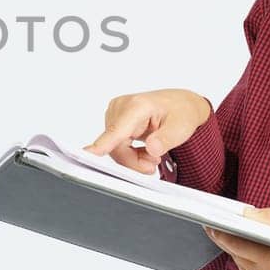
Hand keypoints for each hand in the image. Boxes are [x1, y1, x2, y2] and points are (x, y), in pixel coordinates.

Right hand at [83, 88, 212, 174]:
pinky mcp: (114, 121)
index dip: (103, 144)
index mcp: (137, 106)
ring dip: (133, 158)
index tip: (87, 153)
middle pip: (115, 146)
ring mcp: (115, 113)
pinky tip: (144, 150)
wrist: (181, 105)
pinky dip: (130, 154)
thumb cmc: (181, 112)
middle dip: (134, 161)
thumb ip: (166, 139)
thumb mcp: (182, 127)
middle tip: (153, 164)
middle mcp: (122, 107)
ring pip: (114, 149)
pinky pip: (115, 146)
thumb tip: (152, 148)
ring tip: (153, 155)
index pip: (117, 130)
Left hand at [205, 207, 269, 269]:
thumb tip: (246, 214)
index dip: (219, 232)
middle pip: (235, 254)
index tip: (208, 221)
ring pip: (241, 266)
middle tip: (217, 226)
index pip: (234, 243)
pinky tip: (257, 258)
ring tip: (237, 238)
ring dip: (240, 253)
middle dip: (228, 240)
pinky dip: (251, 267)